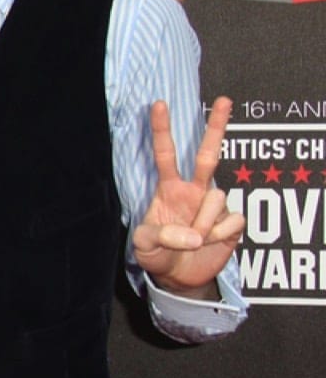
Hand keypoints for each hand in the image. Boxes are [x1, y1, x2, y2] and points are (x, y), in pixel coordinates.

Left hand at [133, 97, 244, 298]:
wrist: (179, 278)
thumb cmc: (158, 255)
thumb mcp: (144, 246)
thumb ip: (161, 236)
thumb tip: (194, 235)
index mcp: (169, 189)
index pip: (165, 154)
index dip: (162, 130)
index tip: (158, 103)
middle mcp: (194, 190)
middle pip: (207, 154)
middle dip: (216, 127)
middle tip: (224, 100)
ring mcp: (214, 204)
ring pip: (217, 196)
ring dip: (204, 222)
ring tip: (195, 240)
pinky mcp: (232, 222)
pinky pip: (232, 219)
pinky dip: (219, 234)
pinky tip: (212, 242)